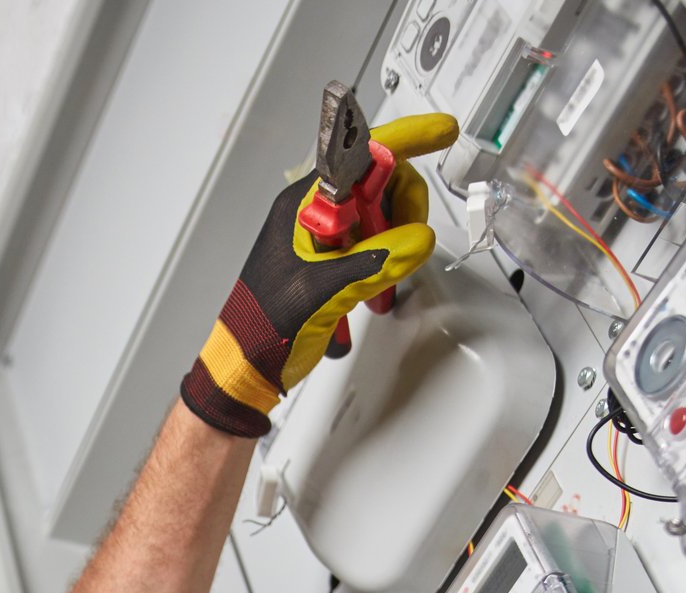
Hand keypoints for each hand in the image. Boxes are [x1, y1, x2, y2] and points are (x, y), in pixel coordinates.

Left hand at [180, 112, 458, 436]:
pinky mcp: (330, 260)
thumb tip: (416, 239)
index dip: (404, 140)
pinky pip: (372, 245)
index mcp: (300, 207)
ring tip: (380, 280)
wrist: (245, 367)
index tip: (440, 132)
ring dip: (394, 242)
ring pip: (379, 216)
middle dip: (402, 210)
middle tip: (403, 245)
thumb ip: (372, 263)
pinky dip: (384, 262)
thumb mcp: (321, 292)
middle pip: (379, 183)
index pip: (359, 156)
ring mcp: (321, 237)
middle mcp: (310, 214)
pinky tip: (373, 290)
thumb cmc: (261, 328)